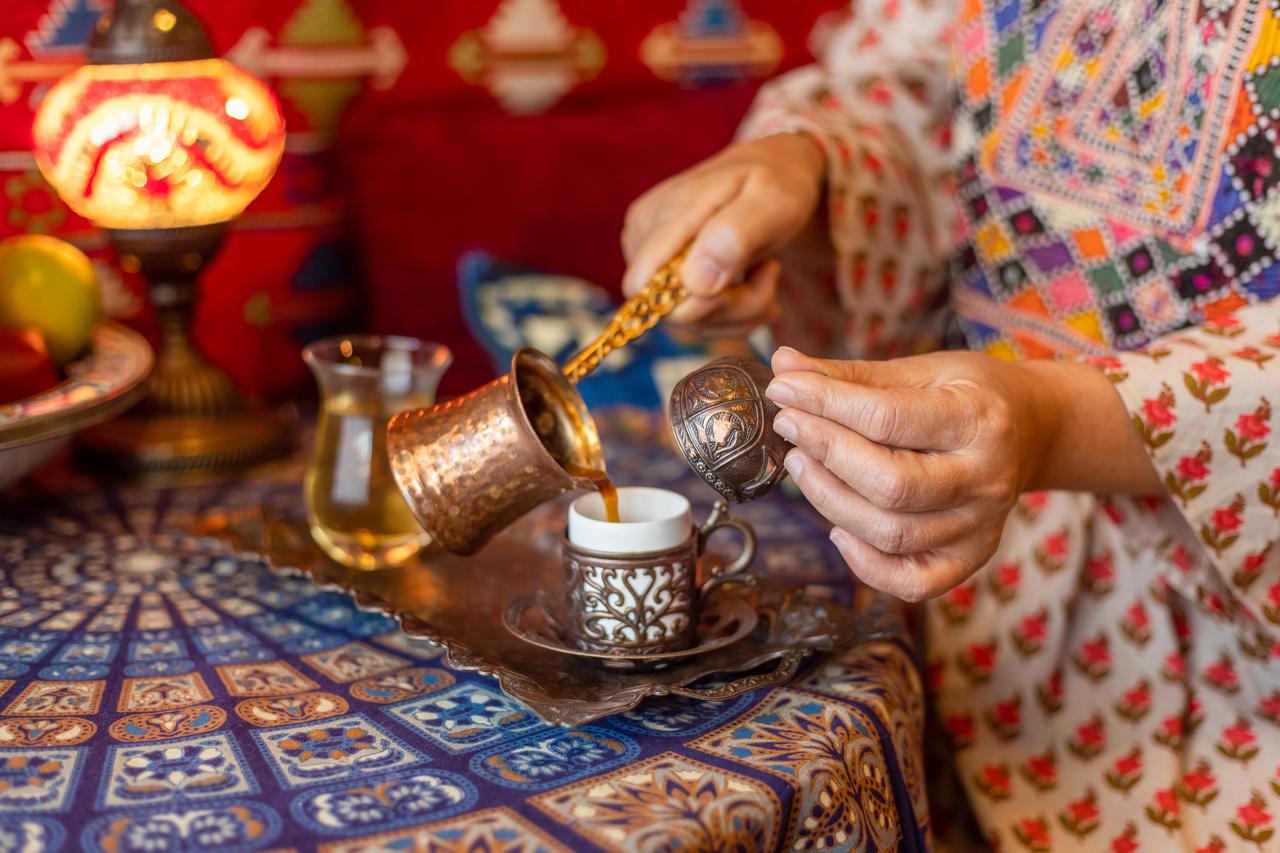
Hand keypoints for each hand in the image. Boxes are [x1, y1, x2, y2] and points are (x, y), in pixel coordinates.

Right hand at [621, 134, 824, 334]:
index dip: (703, 305)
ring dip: (737, 311)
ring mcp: (646, 255)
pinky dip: (729, 312)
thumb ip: (734, 236)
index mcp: (664, 214)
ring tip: (767, 273)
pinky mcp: (657, 272)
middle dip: (732, 308)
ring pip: (685, 321)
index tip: (761, 276)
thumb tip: (695, 282)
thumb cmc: (775, 182)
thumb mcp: (773, 200)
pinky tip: (751, 282)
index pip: (649, 288)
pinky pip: (691, 317)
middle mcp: (643, 235)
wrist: (770, 170)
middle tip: (772, 272)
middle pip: (671, 311)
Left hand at [765, 347, 1060, 600]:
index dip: (825, 404)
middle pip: (891, 485)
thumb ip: (851, 375)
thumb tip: (784, 365)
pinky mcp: (971, 559)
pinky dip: (865, 565)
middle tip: (789, 427)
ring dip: (830, 501)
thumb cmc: (969, 394)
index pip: (888, 418)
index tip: (783, 390)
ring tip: (802, 466)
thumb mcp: (922, 370)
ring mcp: (981, 526)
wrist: (1034, 429)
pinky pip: (911, 582)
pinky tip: (837, 529)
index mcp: (979, 419)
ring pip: (891, 533)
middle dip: (826, 454)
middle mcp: (986, 478)